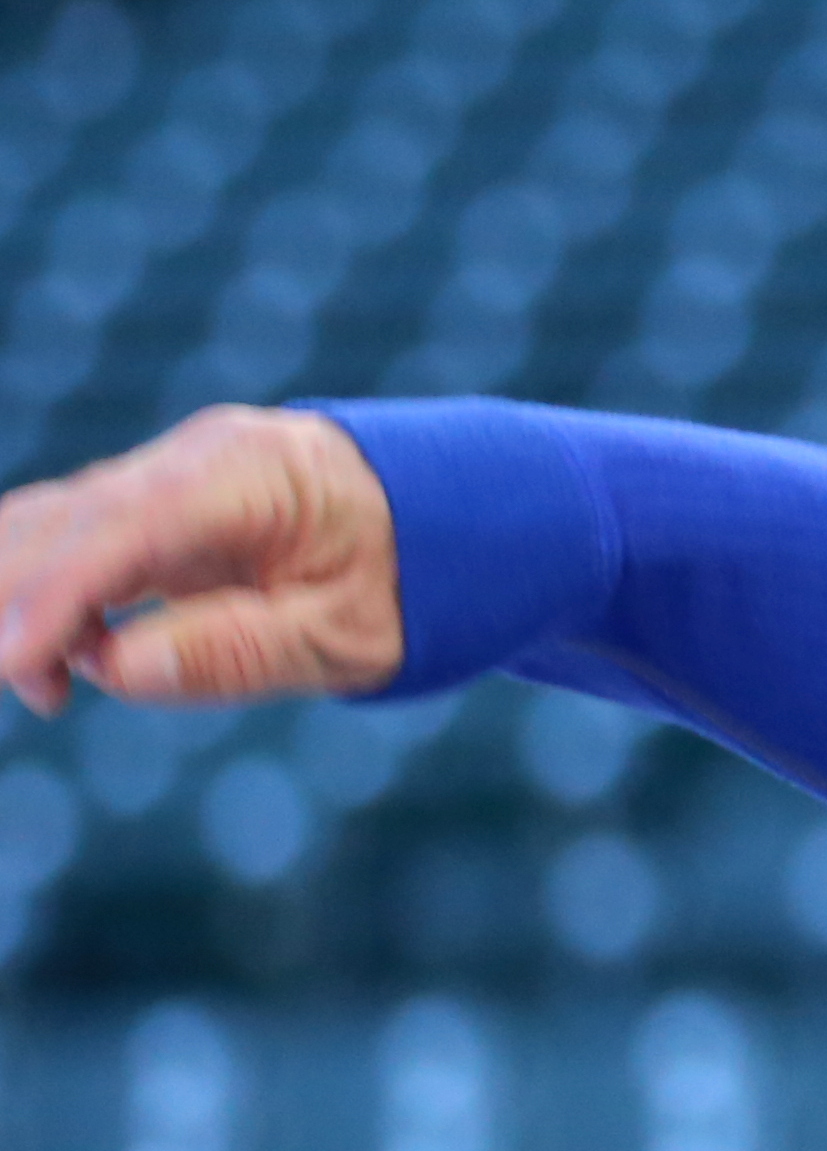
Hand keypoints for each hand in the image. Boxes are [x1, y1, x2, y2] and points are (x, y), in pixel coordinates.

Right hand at [0, 406, 407, 717]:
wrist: (457, 522)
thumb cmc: (411, 580)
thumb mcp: (348, 636)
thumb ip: (237, 652)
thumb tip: (114, 668)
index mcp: (247, 476)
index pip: (123, 530)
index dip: (53, 598)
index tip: (14, 665)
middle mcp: (191, 463)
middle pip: (60, 521)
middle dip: (7, 597)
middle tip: (8, 681)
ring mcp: (166, 480)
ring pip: (49, 528)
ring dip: (14, 599)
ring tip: (32, 687)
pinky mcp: (154, 513)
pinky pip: (74, 547)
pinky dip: (45, 601)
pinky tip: (54, 668)